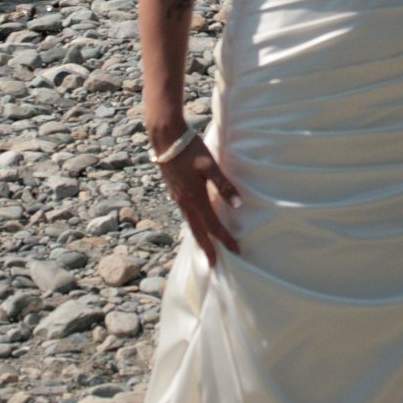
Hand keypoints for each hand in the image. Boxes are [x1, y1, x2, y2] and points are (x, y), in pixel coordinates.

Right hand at [157, 134, 241, 263]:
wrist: (165, 137)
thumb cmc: (189, 148)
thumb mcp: (209, 164)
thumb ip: (223, 184)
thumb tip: (238, 204)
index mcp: (194, 198)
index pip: (213, 225)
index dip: (225, 239)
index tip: (236, 252)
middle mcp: (184, 201)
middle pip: (197, 231)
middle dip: (207, 249)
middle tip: (214, 265)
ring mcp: (176, 196)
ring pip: (189, 222)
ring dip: (199, 237)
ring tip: (206, 247)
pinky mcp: (173, 190)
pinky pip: (185, 213)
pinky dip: (193, 223)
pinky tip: (196, 221)